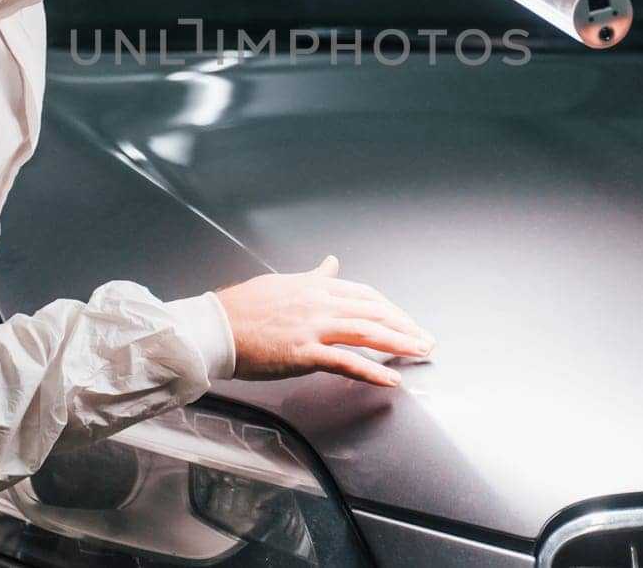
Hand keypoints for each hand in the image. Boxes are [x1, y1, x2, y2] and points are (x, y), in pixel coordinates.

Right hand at [214, 255, 434, 386]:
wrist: (217, 327)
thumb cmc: (243, 307)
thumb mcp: (283, 283)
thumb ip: (313, 277)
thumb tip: (331, 263)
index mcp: (315, 287)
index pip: (365, 295)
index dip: (390, 308)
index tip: (406, 320)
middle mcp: (320, 303)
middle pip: (374, 311)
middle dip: (404, 325)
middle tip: (425, 339)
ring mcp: (314, 328)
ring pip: (367, 332)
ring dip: (400, 342)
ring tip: (420, 352)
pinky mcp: (304, 353)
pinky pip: (347, 363)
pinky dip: (373, 372)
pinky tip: (392, 380)